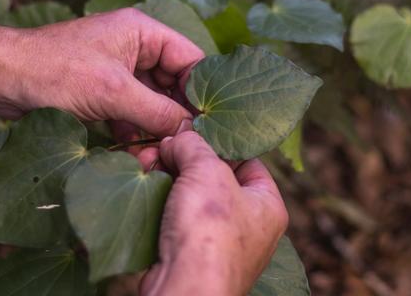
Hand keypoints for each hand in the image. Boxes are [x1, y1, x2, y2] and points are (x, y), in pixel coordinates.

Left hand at [0, 8, 203, 137]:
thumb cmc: (53, 73)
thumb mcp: (113, 93)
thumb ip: (158, 112)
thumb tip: (193, 132)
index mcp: (143, 32)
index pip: (192, 60)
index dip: (203, 93)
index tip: (211, 126)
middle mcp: (134, 48)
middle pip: (175, 85)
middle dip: (178, 116)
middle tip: (185, 147)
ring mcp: (117, 72)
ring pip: (153, 103)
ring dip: (156, 128)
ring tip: (159, 153)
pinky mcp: (101, 93)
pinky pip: (130, 113)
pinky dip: (134, 132)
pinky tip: (134, 152)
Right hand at [137, 132, 288, 294]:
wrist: (186, 287)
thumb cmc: (210, 229)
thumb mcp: (207, 170)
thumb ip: (194, 146)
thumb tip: (178, 139)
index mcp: (268, 206)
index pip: (248, 161)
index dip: (219, 142)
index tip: (191, 130)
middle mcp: (249, 228)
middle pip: (214, 179)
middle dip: (184, 161)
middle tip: (160, 147)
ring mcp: (218, 245)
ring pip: (191, 200)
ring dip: (167, 179)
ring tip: (145, 162)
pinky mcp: (189, 257)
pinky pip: (174, 221)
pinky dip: (158, 204)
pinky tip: (143, 187)